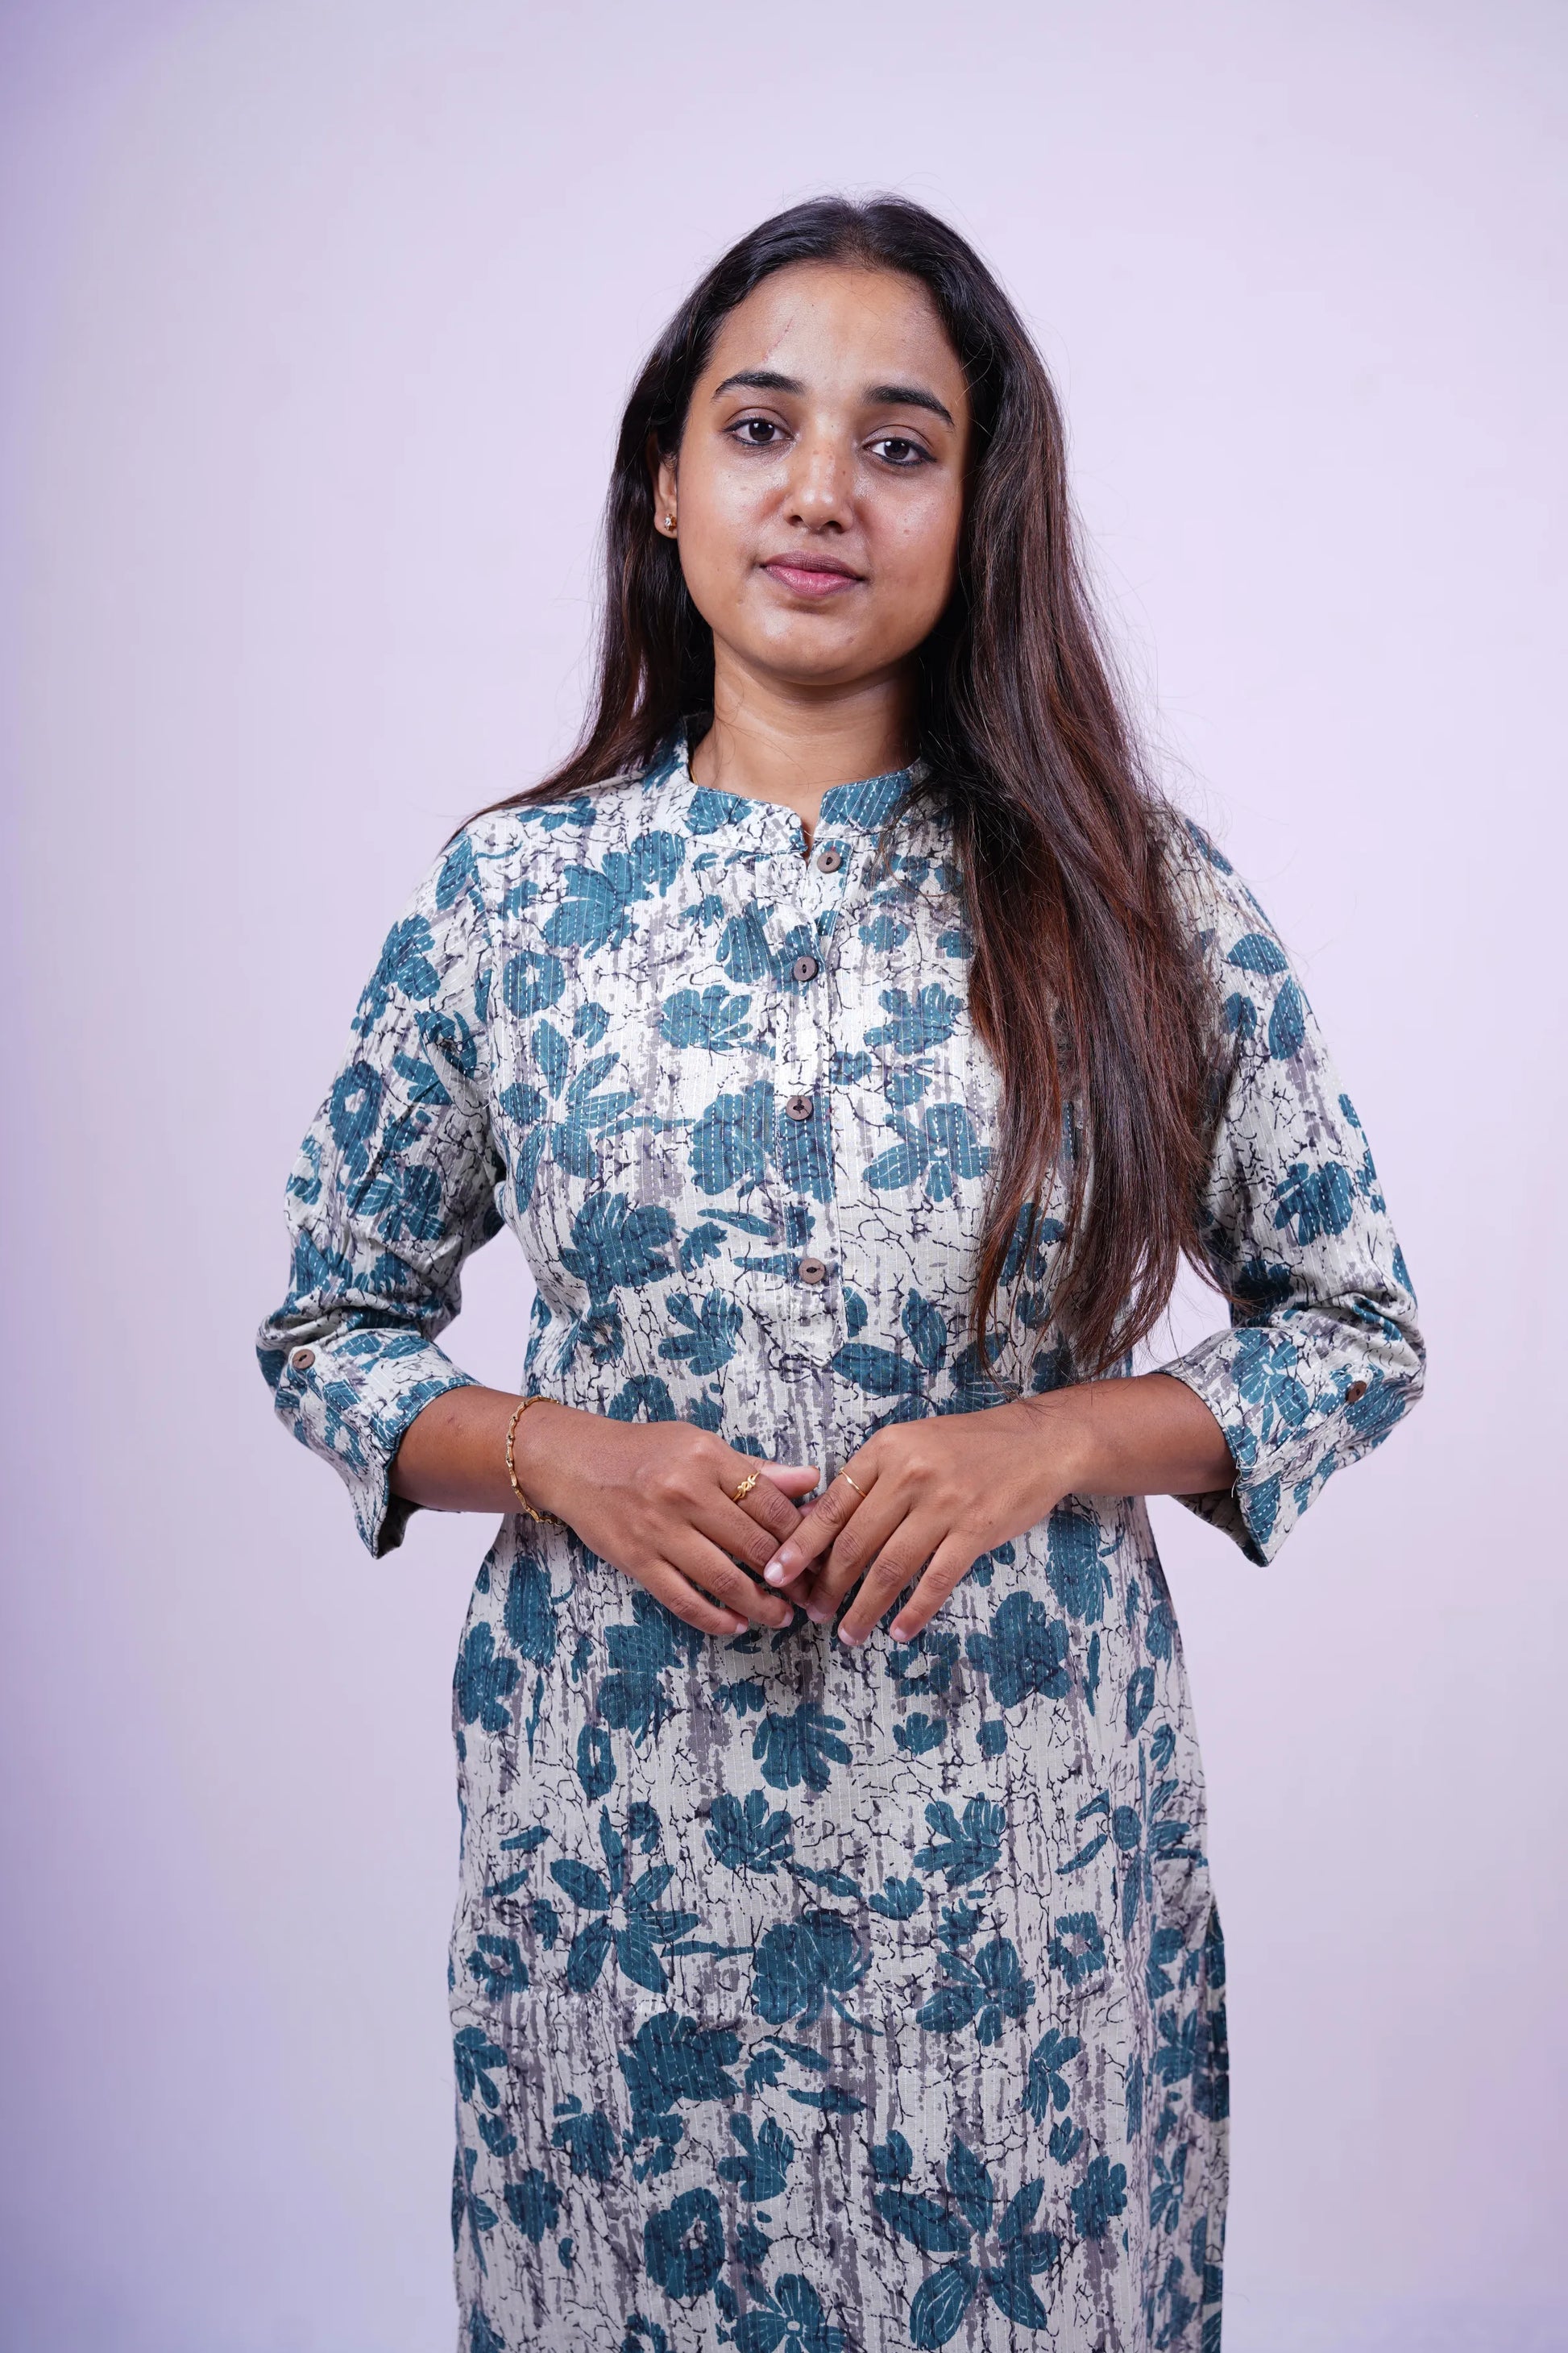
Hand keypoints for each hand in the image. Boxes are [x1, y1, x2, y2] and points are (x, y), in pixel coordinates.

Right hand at [523, 1404, 819, 1637]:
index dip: (801, 1536)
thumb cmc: (645, 1452)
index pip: (771, 1503)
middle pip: (753, 1544)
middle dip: (788, 1576)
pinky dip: (714, 1618)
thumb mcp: (700, 1446)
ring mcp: (658, 1529)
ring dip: (759, 1605)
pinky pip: (683, 1599)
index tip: (818, 1556)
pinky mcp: (636, 1559)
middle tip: (808, 1594)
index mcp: (707, 1457)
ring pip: (723, 1579)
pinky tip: (734, 1624)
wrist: (576, 1462)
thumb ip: (754, 1469)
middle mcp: (685, 1492)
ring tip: (780, 1616)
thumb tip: (810, 1481)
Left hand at [757, 1400, 1072, 1644]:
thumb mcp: (910, 1445)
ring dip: (864, 1608)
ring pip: (890, 1569)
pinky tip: (900, 1631)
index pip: (831, 1506)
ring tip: (849, 1634)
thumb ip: (869, 1481)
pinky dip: (914, 1611)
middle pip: (854, 1544)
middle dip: (827, 1586)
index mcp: (886, 1450)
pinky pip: (936, 1581)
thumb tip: (817, 1525)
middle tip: (812, 1614)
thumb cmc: (968, 1447)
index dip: (800, 1546)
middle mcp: (910, 1474)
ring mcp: (944, 1503)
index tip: (776, 1574)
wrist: (1038, 1442)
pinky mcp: (976, 1530)